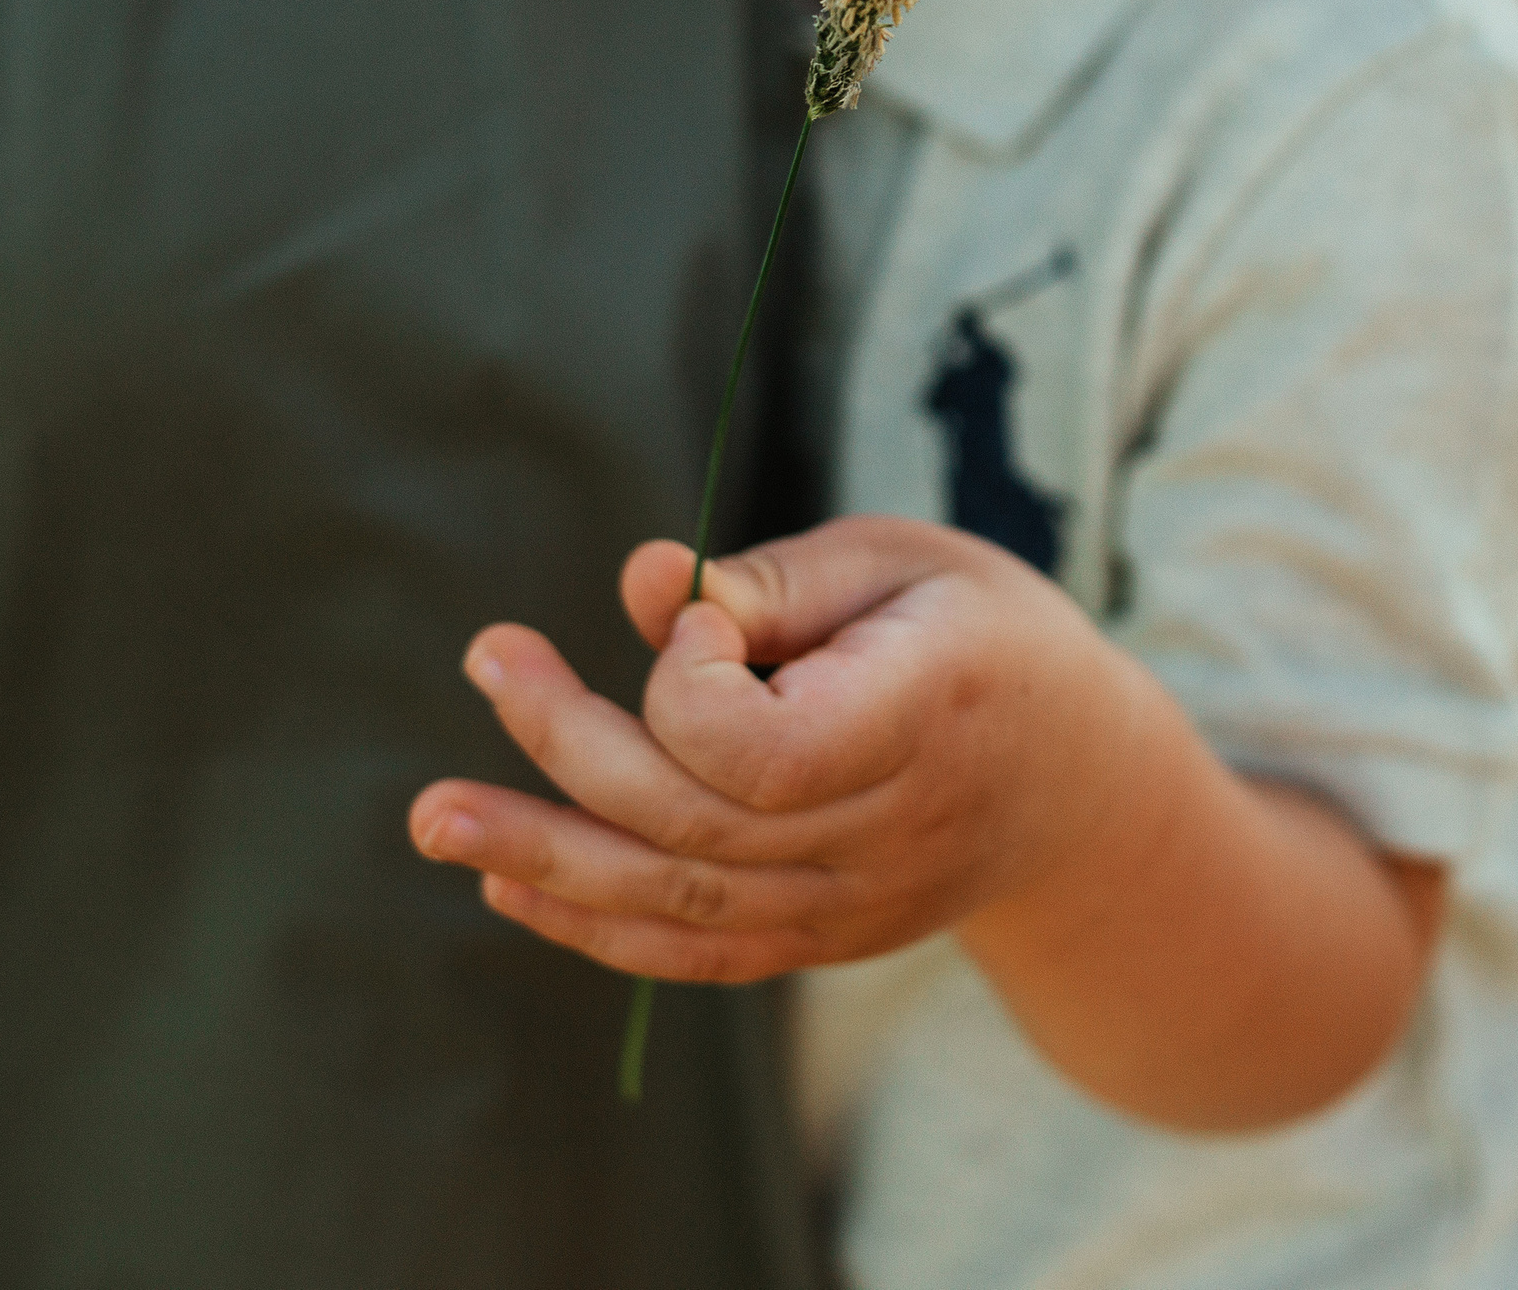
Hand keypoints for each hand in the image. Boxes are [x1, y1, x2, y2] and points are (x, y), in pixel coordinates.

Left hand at [410, 517, 1165, 985]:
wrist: (1081, 790)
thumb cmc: (978, 637)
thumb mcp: (905, 563)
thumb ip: (773, 578)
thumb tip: (644, 580)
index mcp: (925, 715)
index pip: (761, 751)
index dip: (689, 683)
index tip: (702, 613)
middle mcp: (889, 834)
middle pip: (693, 822)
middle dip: (567, 741)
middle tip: (488, 653)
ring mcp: (856, 907)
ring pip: (677, 905)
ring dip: (542, 857)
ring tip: (435, 817)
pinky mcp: (821, 940)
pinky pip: (695, 954)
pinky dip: (594, 926)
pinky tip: (508, 885)